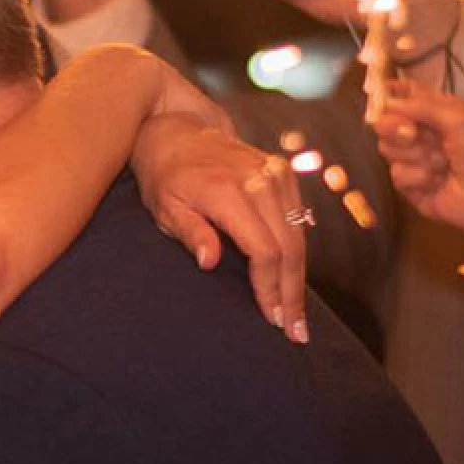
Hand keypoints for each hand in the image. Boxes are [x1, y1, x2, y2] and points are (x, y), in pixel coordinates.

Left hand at [132, 114, 311, 342]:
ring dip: (299, 279)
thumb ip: (190, 232)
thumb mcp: (165, 207)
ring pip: (299, 236)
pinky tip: (293, 281)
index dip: (269, 288)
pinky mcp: (283, 172)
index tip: (273, 321)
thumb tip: (210, 262)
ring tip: (298, 316)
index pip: (263, 250)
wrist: (178, 130)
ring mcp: (275, 174)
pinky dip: (297, 253)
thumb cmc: (165, 176)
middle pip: (289, 248)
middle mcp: (259, 181)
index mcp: (228, 192)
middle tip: (296, 333)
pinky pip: (299, 220)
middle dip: (292, 293)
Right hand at [372, 81, 463, 257]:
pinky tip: (438, 182)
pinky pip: (396, 174)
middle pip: (385, 122)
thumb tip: (386, 103)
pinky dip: (418, 177)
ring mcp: (412, 159)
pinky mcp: (408, 186)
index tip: (377, 94)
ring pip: (387, 149)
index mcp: (434, 112)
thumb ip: (422, 106)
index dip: (388, 92)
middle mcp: (420, 133)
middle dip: (396, 127)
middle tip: (413, 134)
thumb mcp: (459, 119)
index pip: (403, 94)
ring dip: (416, 156)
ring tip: (443, 164)